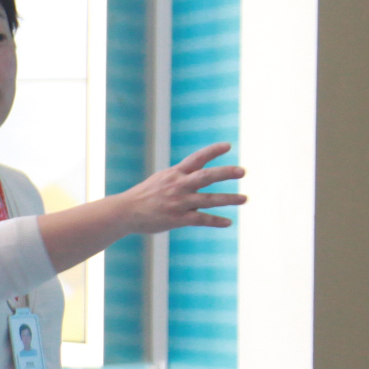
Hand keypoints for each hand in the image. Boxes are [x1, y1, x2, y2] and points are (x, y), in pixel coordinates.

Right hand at [120, 142, 247, 233]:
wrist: (124, 212)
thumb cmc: (144, 195)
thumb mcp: (161, 179)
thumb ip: (181, 175)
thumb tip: (201, 169)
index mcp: (174, 173)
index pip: (196, 158)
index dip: (212, 151)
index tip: (228, 145)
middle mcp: (178, 185)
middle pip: (206, 176)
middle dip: (225, 173)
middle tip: (242, 171)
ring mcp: (178, 203)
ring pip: (208, 200)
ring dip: (228, 199)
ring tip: (245, 198)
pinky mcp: (177, 219)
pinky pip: (201, 219)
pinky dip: (216, 221)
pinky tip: (228, 222)